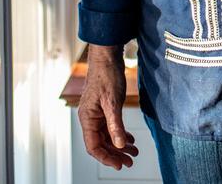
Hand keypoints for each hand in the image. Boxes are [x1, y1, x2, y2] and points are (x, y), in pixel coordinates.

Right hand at [78, 44, 138, 169]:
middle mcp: (90, 118)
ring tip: (133, 152)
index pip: (94, 146)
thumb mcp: (113, 102)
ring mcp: (96, 113)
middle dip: (115, 154)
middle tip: (130, 161)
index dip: (106, 158)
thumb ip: (116, 125)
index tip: (120, 164)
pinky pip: (110, 127)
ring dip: (119, 145)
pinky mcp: (103, 108)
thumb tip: (119, 145)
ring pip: (106, 136)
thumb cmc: (106, 75)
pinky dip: (120, 134)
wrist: (107, 57)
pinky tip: (130, 139)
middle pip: (101, 144)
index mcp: (87, 118)